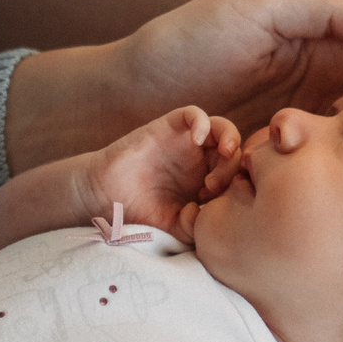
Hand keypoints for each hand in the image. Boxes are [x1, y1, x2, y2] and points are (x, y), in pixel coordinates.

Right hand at [86, 106, 238, 244]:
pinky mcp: (168, 128)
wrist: (106, 197)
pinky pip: (193, 114)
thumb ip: (195, 226)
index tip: (216, 203)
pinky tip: (198, 139)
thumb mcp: (174, 226)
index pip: (236, 175)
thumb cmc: (139, 212)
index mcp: (205, 182)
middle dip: (233, 167)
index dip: (235, 185)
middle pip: (233, 152)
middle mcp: (199, 161)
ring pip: (220, 128)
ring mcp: (184, 143)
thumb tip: (210, 217)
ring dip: (229, 138)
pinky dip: (203, 122)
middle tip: (214, 187)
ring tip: (224, 154)